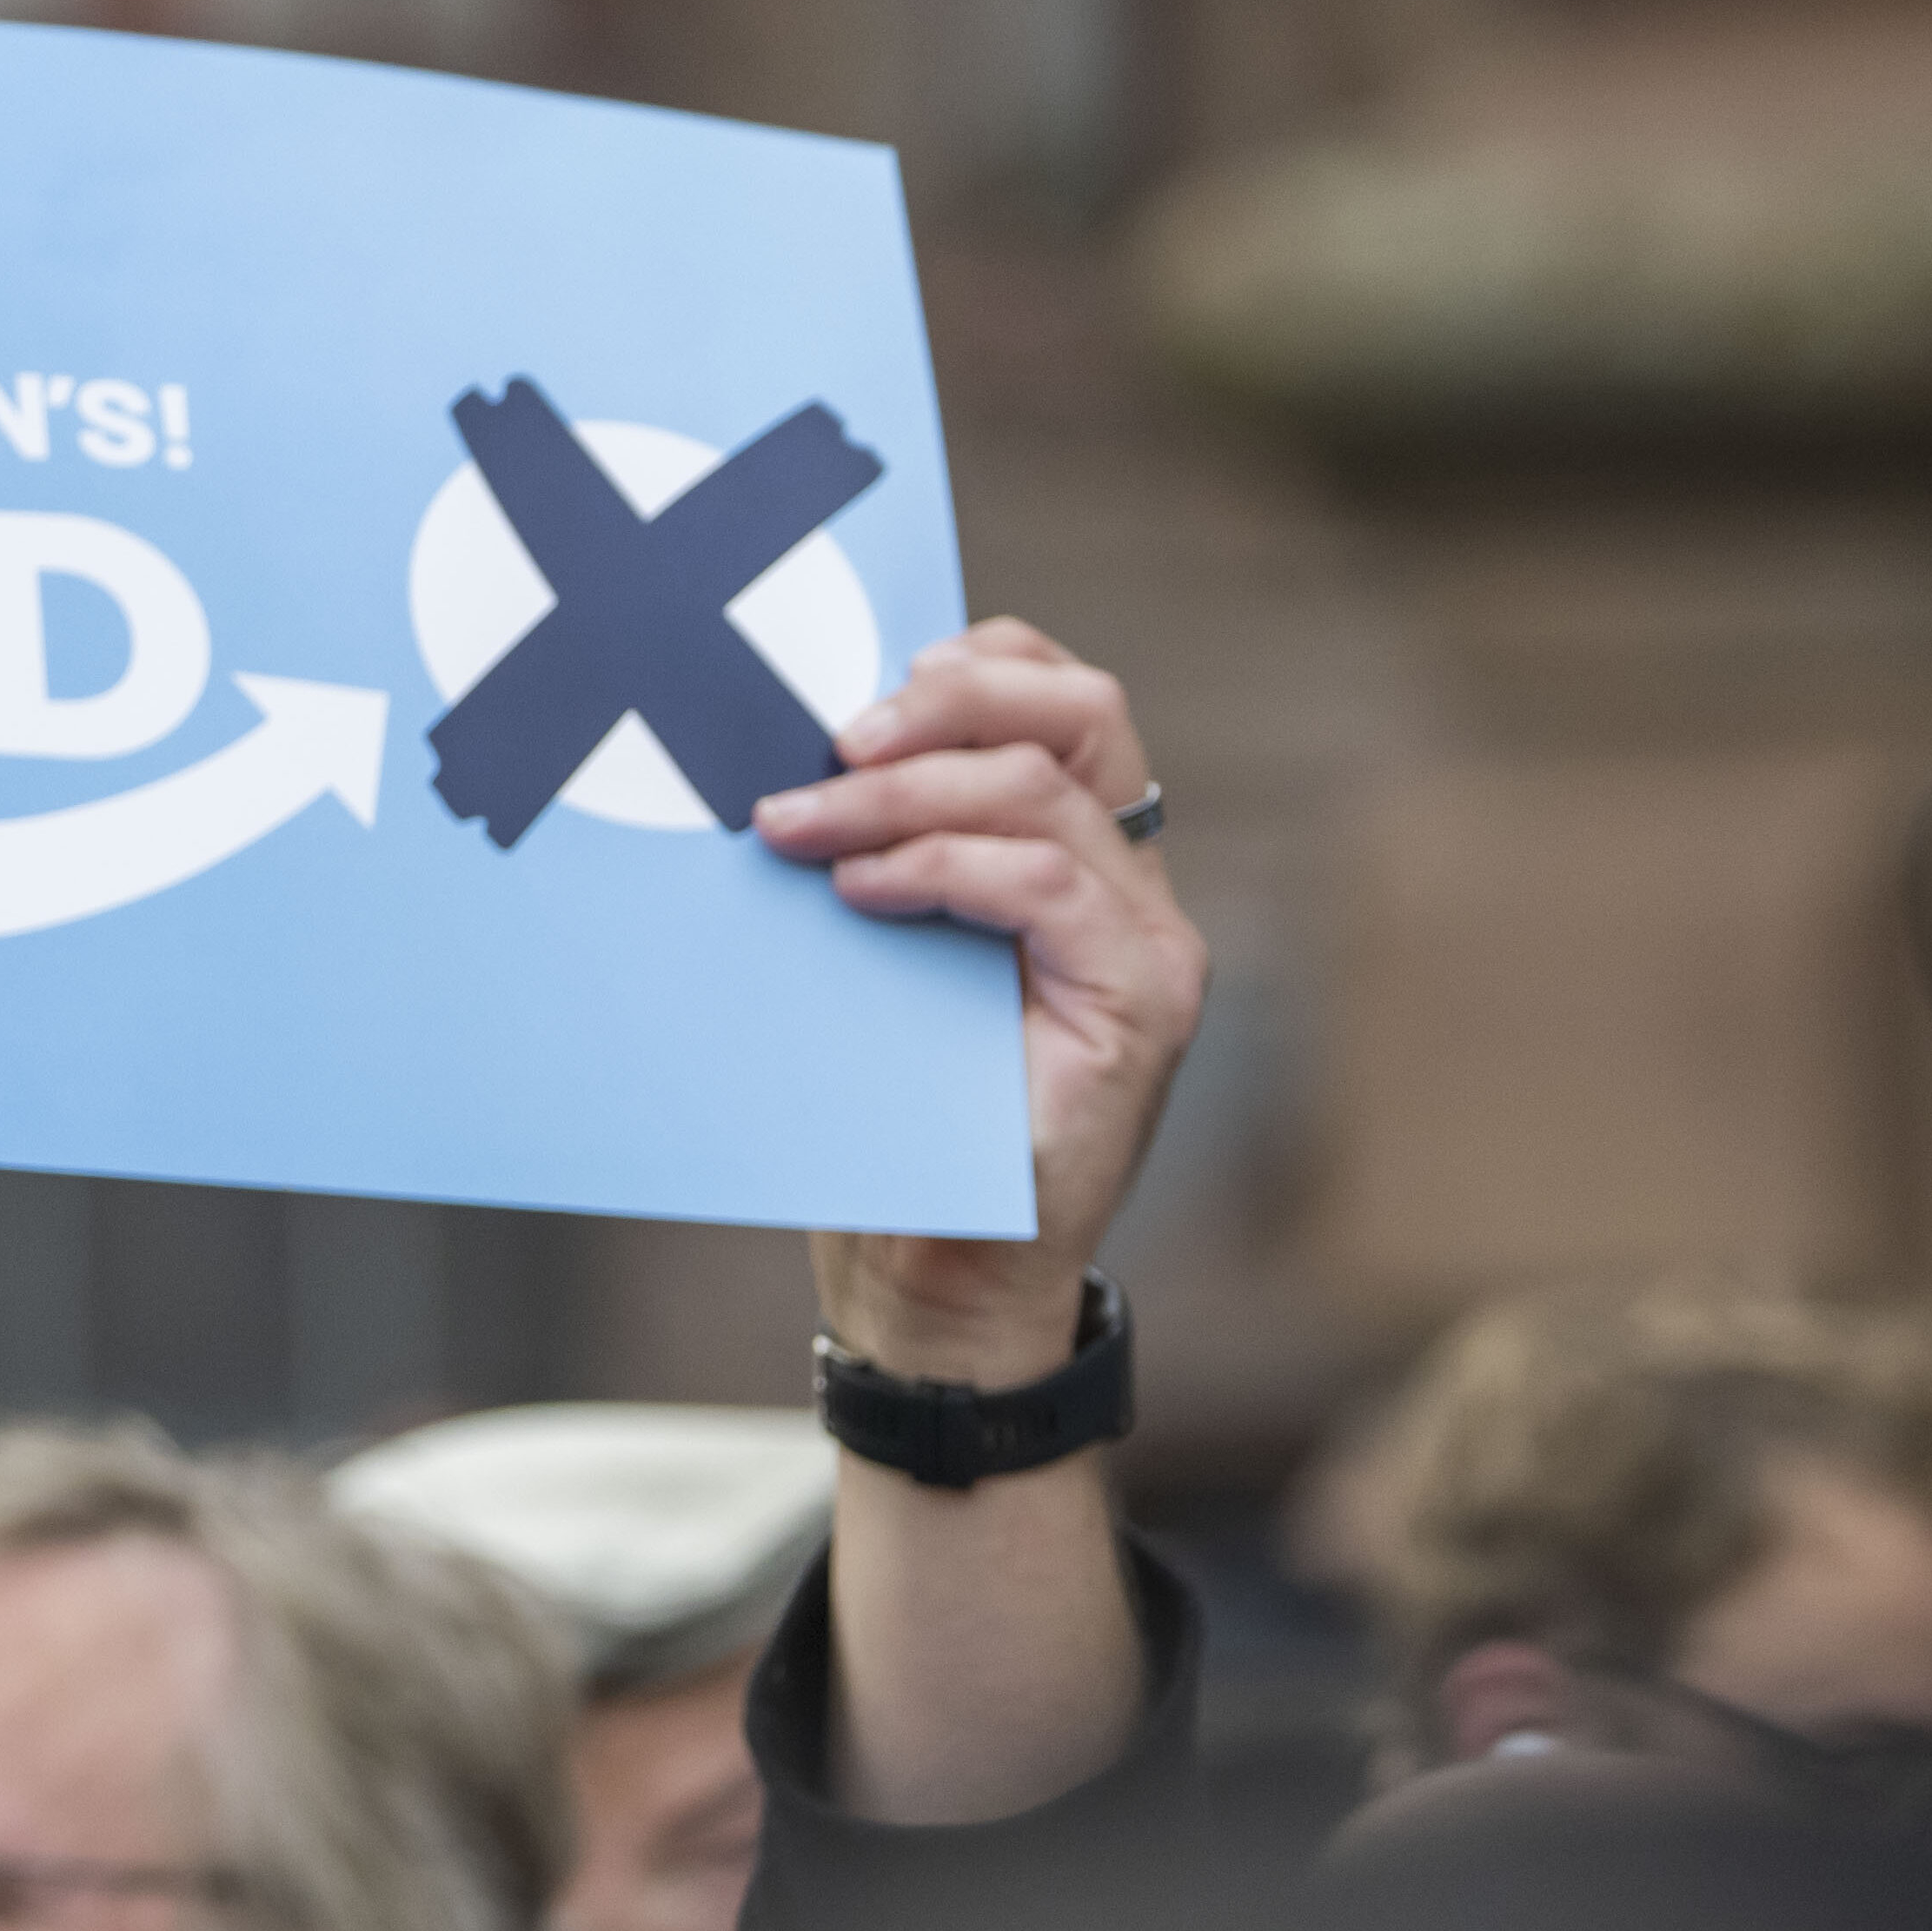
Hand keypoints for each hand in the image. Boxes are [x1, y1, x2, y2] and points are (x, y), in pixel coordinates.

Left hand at [753, 618, 1203, 1386]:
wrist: (933, 1269)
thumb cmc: (892, 1103)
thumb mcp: (879, 946)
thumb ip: (879, 848)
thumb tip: (783, 754)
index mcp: (1078, 849)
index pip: (1059, 695)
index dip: (970, 661)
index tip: (856, 692)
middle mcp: (1131, 882)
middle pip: (1081, 711)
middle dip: (946, 700)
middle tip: (832, 740)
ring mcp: (1148, 941)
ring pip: (1045, 790)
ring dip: (902, 791)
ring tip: (797, 824)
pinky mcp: (1140, 1002)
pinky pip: (1045, 884)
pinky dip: (940, 866)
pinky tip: (861, 887)